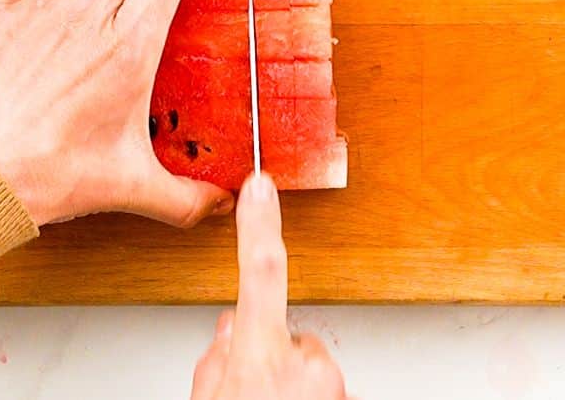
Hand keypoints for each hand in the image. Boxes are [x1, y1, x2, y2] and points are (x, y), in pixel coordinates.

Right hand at [191, 175, 349, 399]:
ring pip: (305, 360)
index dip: (260, 223)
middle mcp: (304, 366)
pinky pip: (323, 385)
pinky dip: (306, 395)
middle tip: (249, 386)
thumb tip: (228, 332)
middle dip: (267, 347)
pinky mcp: (349, 399)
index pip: (260, 270)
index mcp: (261, 358)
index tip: (260, 186)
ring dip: (288, 377)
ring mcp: (332, 385)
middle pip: (283, 329)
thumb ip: (216, 359)